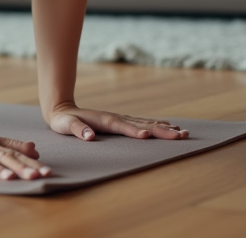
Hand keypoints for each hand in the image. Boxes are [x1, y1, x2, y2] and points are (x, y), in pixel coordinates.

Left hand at [47, 104, 189, 140]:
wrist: (63, 110)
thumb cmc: (64, 120)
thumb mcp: (65, 125)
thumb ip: (77, 130)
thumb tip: (89, 135)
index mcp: (105, 120)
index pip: (123, 126)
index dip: (135, 131)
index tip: (148, 136)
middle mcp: (117, 118)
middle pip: (143, 124)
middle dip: (162, 130)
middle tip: (181, 135)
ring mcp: (121, 119)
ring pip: (147, 123)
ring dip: (165, 128)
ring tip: (182, 132)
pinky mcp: (122, 122)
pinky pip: (143, 123)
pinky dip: (158, 125)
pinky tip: (168, 127)